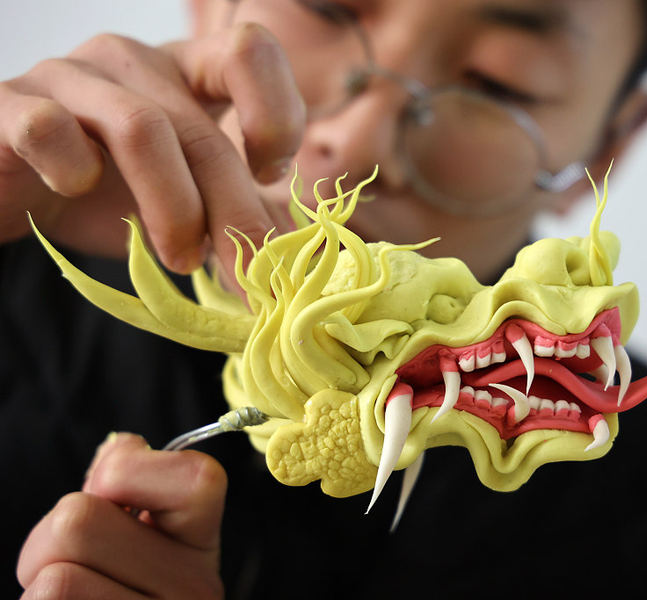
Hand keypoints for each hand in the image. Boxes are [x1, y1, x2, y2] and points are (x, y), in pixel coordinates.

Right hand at [0, 24, 304, 275]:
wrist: (14, 194)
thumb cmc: (112, 195)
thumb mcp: (193, 203)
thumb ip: (247, 215)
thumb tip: (309, 257)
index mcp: (187, 72)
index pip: (250, 52)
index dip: (276, 115)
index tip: (271, 176)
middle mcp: (133, 61)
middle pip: (203, 131)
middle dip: (233, 214)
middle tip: (248, 277)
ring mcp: (69, 76)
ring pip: (142, 129)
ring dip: (174, 209)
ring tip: (181, 260)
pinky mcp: (9, 105)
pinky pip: (48, 128)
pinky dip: (73, 170)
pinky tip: (78, 191)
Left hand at [17, 433, 227, 598]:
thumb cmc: (114, 594)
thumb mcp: (133, 540)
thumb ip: (124, 487)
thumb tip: (122, 447)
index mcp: (201, 543)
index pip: (195, 476)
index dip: (125, 473)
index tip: (111, 502)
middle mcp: (197, 592)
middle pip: (77, 519)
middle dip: (45, 542)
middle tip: (66, 570)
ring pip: (55, 582)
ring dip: (38, 591)